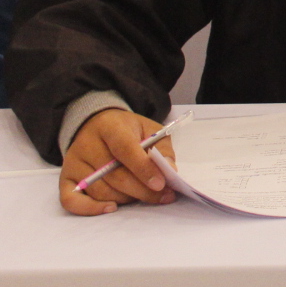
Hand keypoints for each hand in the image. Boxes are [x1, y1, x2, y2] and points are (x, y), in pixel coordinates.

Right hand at [60, 109, 176, 215]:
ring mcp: (73, 164)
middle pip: (113, 175)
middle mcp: (86, 145)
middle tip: (162, 196)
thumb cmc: (127, 130)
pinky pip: (72, 201)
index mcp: (110, 127)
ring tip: (144, 196)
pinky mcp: (65, 179)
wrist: (96, 126)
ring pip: (99, 190)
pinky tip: (111, 208)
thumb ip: (161, 148)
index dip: (143, 168)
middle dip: (141, 190)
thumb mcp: (149, 129)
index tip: (161, 184)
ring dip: (125, 198)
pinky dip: (91, 209)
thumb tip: (170, 170)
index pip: (125, 149)